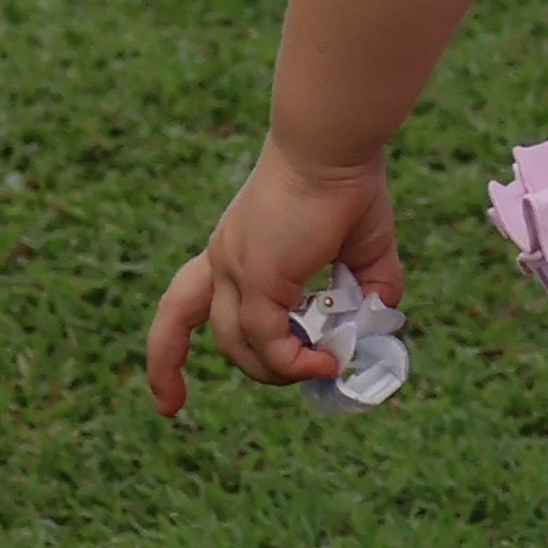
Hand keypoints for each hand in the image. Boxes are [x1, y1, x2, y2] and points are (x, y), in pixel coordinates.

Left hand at [144, 140, 402, 415]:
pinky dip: (298, 362)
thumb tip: (378, 328)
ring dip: (285, 371)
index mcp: (236, 250)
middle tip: (315, 368)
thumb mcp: (360, 250)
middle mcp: (224, 261)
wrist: (335, 143)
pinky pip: (270, 341)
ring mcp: (236, 269)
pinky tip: (327, 363)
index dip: (169, 356)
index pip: (183, 306)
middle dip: (264, 368)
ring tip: (328, 365)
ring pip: (241, 348)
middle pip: (223, 337)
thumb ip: (366, 291)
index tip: (169, 404)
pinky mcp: (258, 276)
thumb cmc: (348, 180)